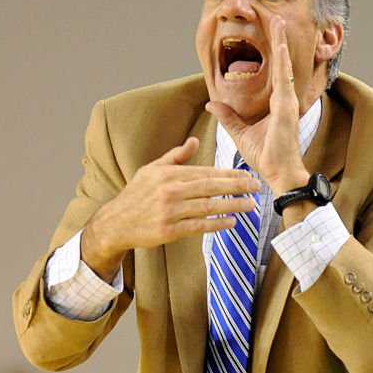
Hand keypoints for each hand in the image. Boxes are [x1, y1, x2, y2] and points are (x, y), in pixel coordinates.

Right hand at [80, 137, 258, 280]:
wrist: (116, 222)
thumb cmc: (136, 195)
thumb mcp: (152, 170)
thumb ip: (175, 156)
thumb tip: (194, 141)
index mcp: (169, 174)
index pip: (205, 172)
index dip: (228, 174)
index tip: (246, 174)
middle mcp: (171, 191)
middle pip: (210, 187)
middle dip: (236, 186)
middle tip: (256, 186)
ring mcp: (170, 211)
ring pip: (207, 206)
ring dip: (232, 205)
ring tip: (250, 204)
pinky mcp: (169, 230)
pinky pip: (198, 226)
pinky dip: (216, 224)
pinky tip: (231, 222)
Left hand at [205, 17, 308, 194]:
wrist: (278, 173)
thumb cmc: (266, 157)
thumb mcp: (240, 134)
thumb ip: (228, 117)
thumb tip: (211, 103)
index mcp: (276, 104)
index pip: (274, 73)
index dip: (273, 54)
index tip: (270, 34)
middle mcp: (283, 100)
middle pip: (281, 63)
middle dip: (278, 40)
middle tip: (276, 18)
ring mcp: (286, 102)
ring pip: (283, 66)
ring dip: (281, 43)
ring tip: (279, 22)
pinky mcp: (286, 108)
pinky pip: (283, 79)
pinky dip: (282, 61)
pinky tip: (280, 45)